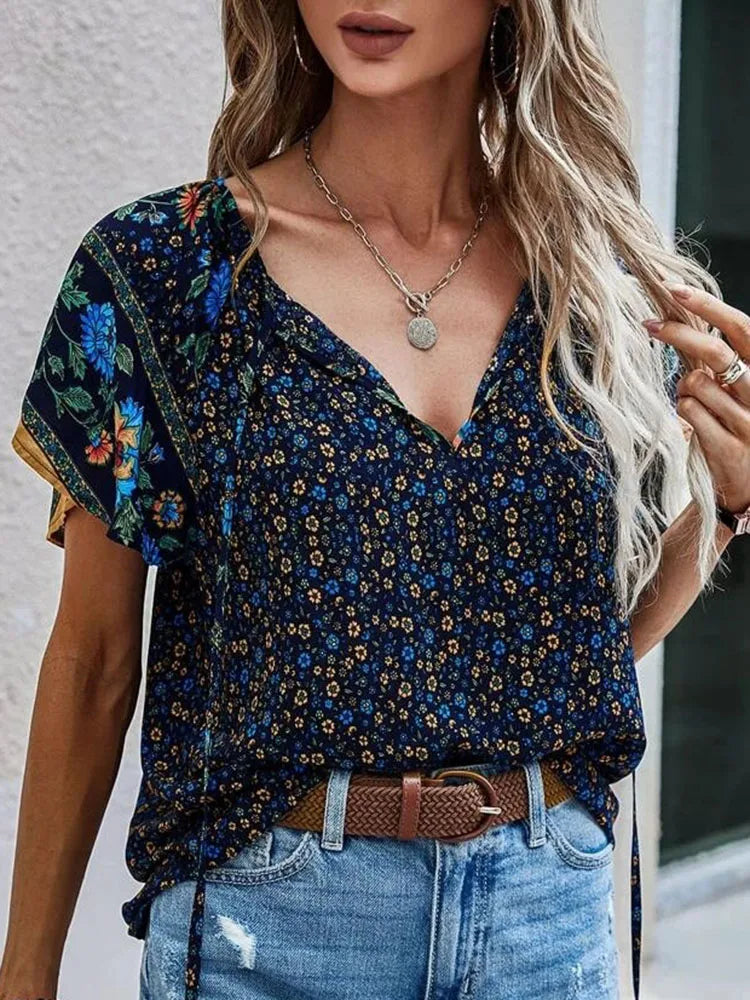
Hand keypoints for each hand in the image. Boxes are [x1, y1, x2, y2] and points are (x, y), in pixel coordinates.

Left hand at [642, 281, 749, 514]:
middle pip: (717, 352)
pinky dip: (683, 412)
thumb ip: (719, 359)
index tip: (675, 289)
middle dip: (680, 334)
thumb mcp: (739, 388)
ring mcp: (749, 421)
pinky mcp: (730, 446)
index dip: (708, 305)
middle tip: (649, 324)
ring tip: (695, 402)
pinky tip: (696, 423)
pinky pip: (688, 413)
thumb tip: (680, 316)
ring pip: (695, 383)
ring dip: (683, 388)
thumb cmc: (741, 425)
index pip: (741, 327)